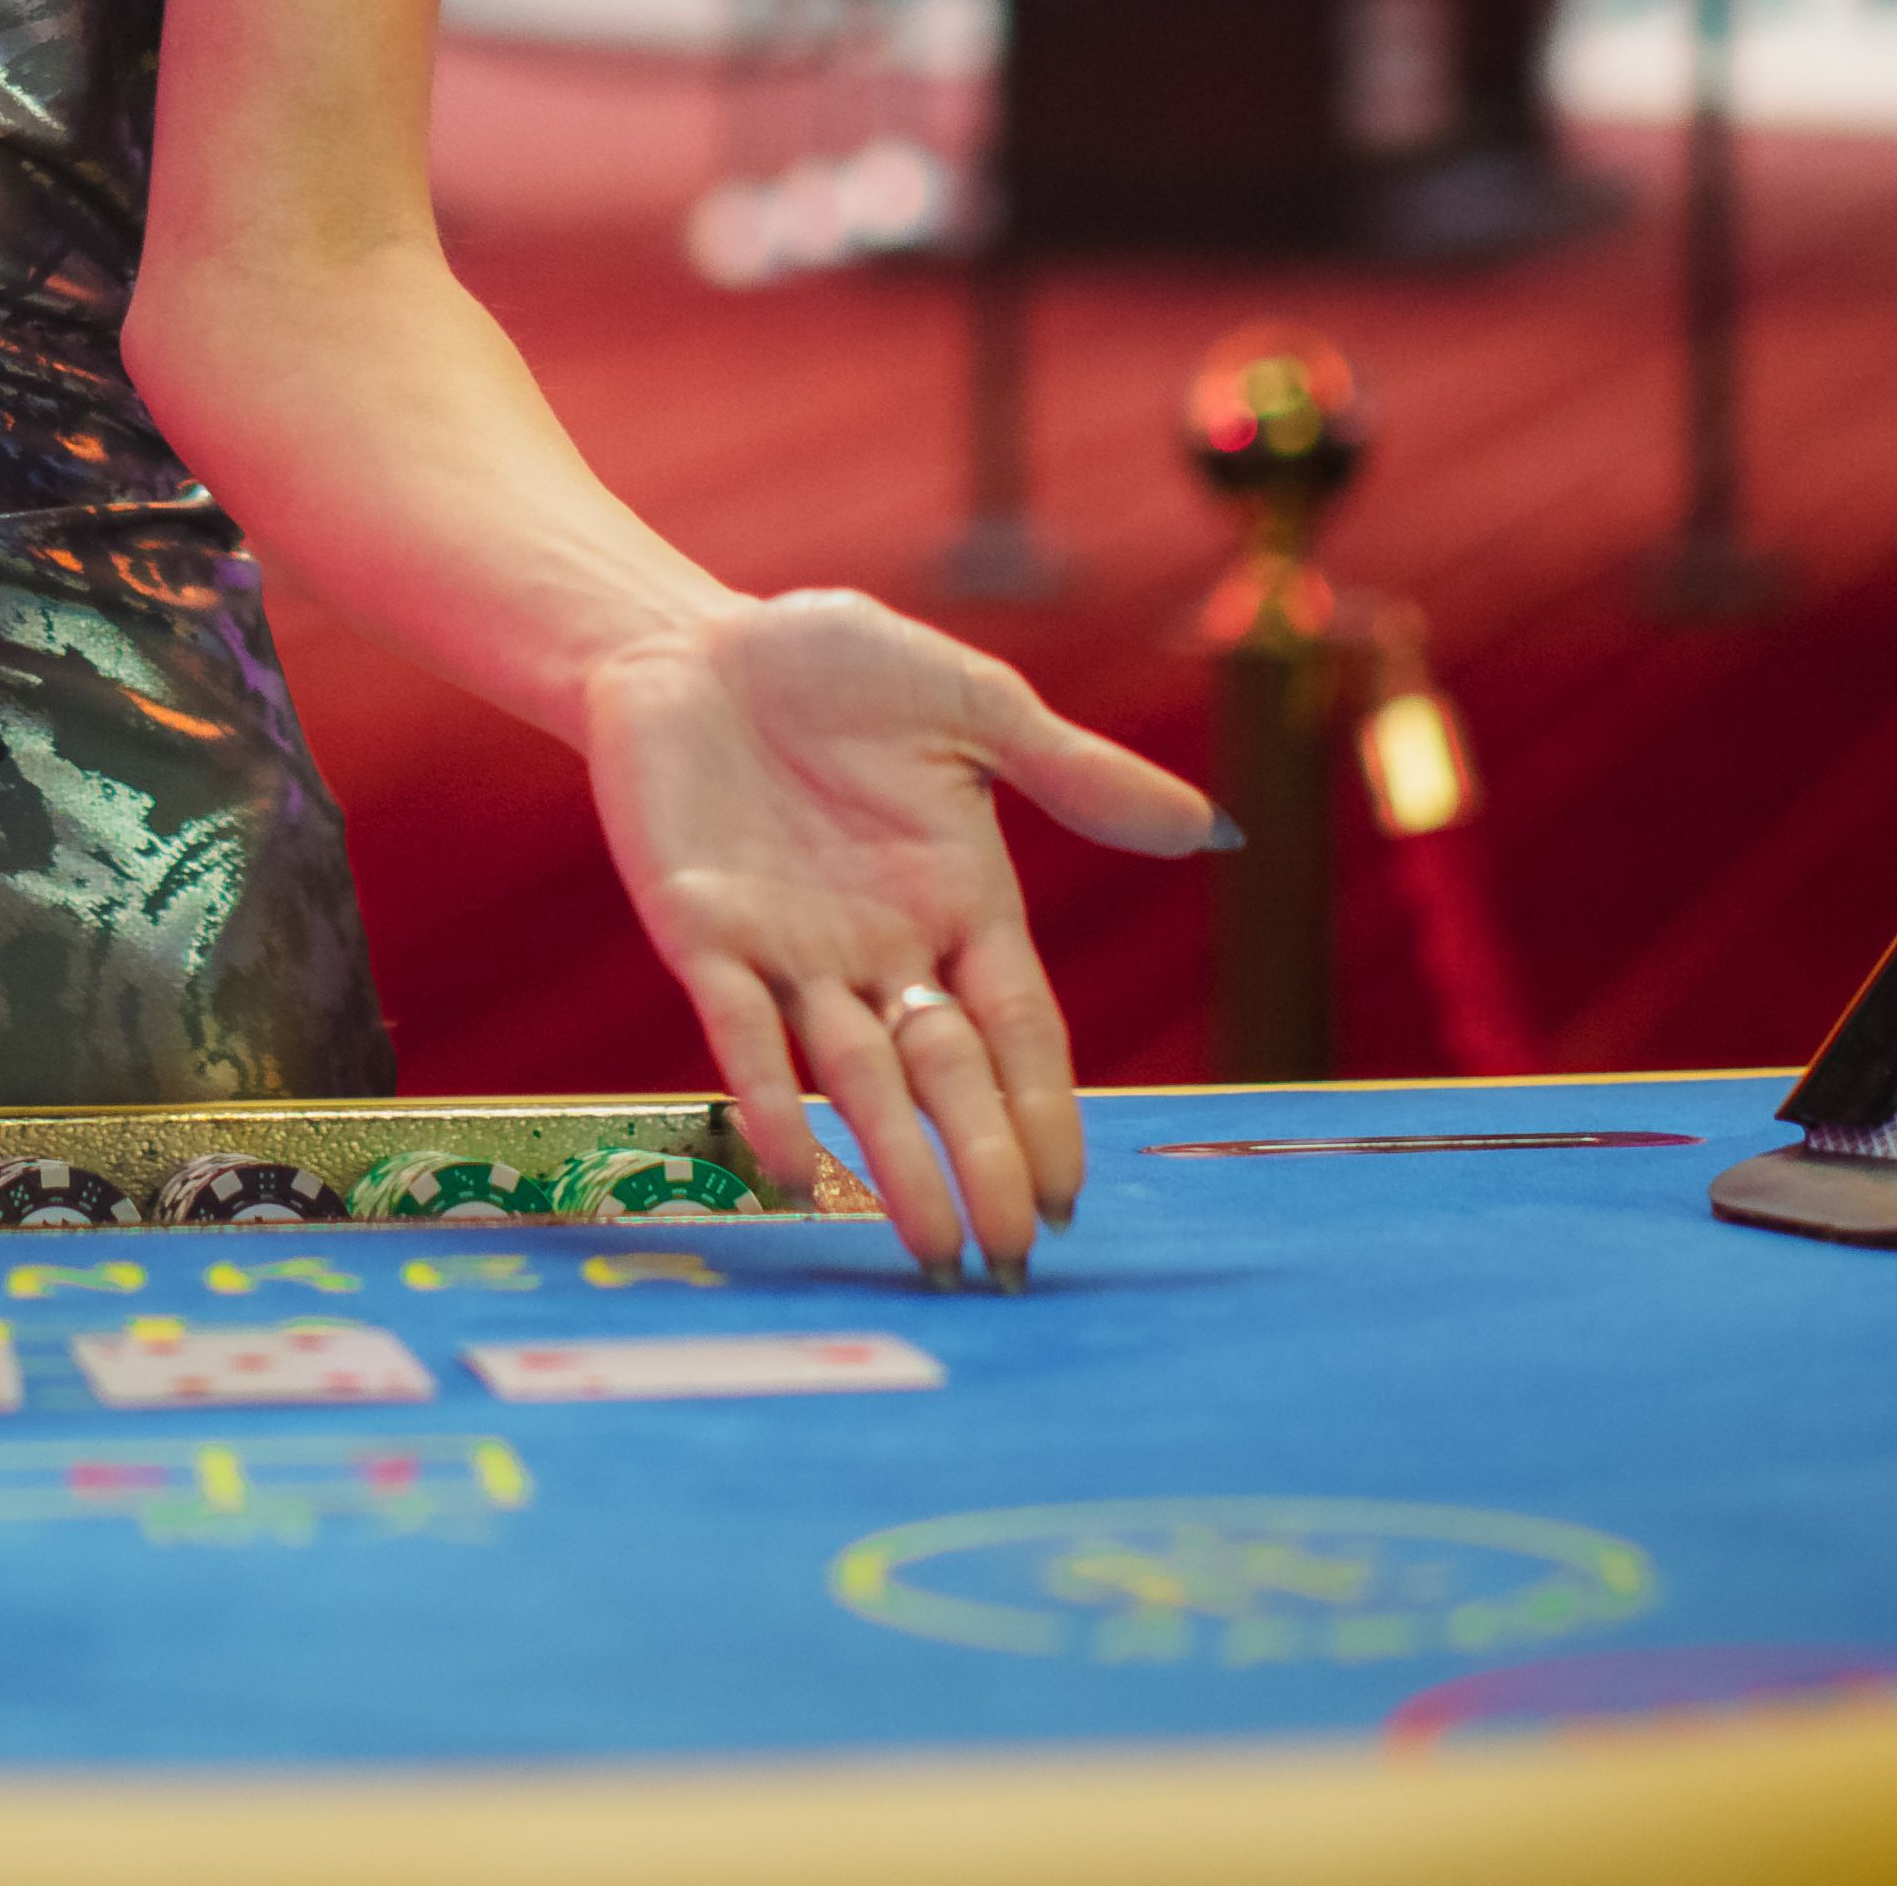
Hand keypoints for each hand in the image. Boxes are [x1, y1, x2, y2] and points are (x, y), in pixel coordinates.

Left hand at [583, 591, 1220, 1289]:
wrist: (689, 637)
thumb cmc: (831, 663)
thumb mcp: (971, 705)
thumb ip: (1070, 771)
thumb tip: (1208, 826)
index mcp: (960, 901)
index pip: (1018, 1031)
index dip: (1043, 1111)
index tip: (1071, 1195)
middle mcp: (882, 949)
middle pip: (946, 1077)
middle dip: (981, 1165)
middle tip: (1012, 1259)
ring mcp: (791, 952)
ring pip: (854, 1077)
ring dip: (892, 1162)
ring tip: (931, 1246)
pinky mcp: (701, 933)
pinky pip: (741, 1031)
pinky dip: (769, 1097)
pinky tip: (795, 1167)